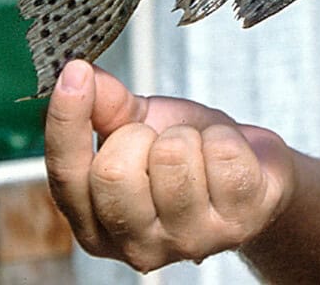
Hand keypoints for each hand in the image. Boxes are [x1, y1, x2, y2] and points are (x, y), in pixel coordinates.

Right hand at [44, 60, 294, 270]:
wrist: (253, 175)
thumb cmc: (189, 156)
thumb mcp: (139, 126)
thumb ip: (103, 106)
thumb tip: (78, 74)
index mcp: (97, 226)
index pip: (65, 176)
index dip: (66, 121)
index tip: (75, 72)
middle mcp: (137, 247)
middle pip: (114, 173)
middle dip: (140, 135)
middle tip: (160, 140)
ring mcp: (189, 241)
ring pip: (172, 158)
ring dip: (188, 136)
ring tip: (196, 151)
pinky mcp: (238, 225)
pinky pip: (223, 154)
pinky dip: (226, 138)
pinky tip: (227, 159)